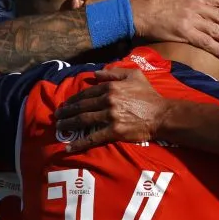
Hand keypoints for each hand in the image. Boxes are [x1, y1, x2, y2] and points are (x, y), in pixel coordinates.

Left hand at [54, 69, 168, 153]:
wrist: (162, 115)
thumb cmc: (150, 95)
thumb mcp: (134, 75)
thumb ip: (114, 72)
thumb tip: (96, 74)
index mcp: (111, 87)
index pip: (87, 93)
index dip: (74, 99)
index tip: (66, 104)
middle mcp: (108, 100)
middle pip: (81, 106)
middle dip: (66, 111)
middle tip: (56, 116)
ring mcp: (110, 116)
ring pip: (83, 120)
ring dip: (69, 124)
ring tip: (59, 127)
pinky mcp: (114, 131)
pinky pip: (93, 138)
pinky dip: (79, 143)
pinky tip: (68, 147)